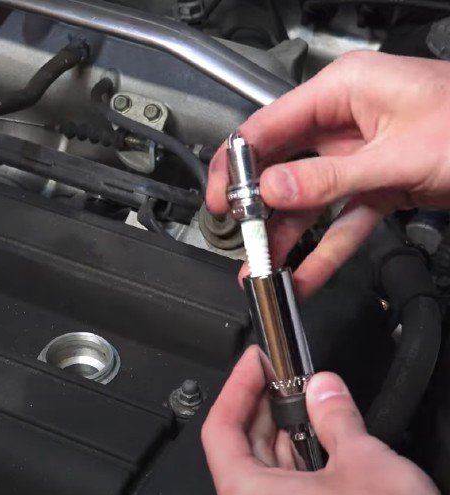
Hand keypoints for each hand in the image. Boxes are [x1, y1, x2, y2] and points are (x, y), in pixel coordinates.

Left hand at [201, 347, 449, 494]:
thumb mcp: (360, 457)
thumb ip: (333, 414)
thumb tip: (322, 388)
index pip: (220, 430)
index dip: (236, 388)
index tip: (253, 365)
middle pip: (239, 449)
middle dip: (261, 408)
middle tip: (278, 376)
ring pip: (265, 472)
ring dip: (282, 433)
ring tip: (302, 401)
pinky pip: (286, 494)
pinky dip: (297, 462)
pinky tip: (319, 440)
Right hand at [206, 52, 449, 297]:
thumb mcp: (399, 154)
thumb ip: (329, 176)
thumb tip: (273, 190)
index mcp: (343, 91)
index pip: (268, 126)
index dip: (238, 166)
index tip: (223, 202)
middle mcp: (345, 119)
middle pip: (282, 166)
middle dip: (259, 209)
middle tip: (241, 241)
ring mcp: (361, 153)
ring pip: (308, 198)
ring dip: (287, 236)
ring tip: (264, 270)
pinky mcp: (379, 183)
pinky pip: (342, 218)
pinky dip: (327, 248)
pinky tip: (307, 275)